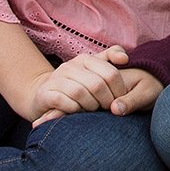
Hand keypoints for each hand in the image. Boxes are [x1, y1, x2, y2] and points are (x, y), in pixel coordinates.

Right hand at [26, 47, 158, 125]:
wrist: (45, 95)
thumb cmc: (77, 85)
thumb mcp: (94, 70)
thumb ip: (111, 59)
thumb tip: (125, 58)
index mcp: (85, 59)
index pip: (110, 73)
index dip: (119, 90)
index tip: (119, 101)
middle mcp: (70, 66)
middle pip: (97, 85)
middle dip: (106, 101)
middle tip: (108, 109)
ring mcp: (56, 79)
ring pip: (80, 92)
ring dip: (90, 105)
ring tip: (93, 110)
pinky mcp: (45, 93)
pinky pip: (62, 101)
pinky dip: (73, 108)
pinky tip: (77, 112)